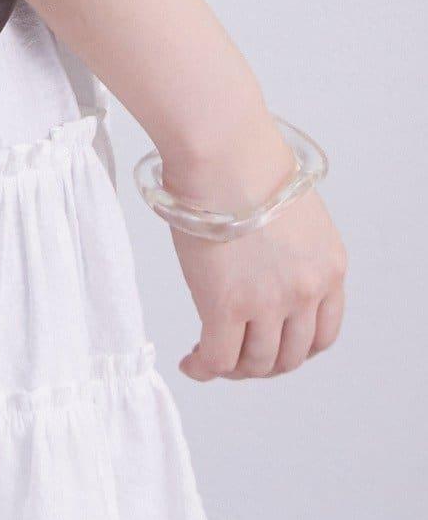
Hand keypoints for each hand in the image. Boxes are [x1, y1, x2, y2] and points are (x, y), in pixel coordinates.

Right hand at [165, 133, 346, 380]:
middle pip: (290, 355)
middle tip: (236, 356)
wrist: (222, 151)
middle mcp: (306, 291)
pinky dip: (204, 367)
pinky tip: (192, 361)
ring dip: (233, 367)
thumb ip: (288, 248)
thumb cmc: (243, 161)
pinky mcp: (227, 306)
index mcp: (328, 267)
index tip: (271, 345)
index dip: (295, 348)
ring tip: (208, 356)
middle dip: (262, 363)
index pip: (323, 334)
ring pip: (256, 362)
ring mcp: (269, 302)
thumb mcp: (290, 211)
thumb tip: (258, 261)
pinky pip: (218, 357)